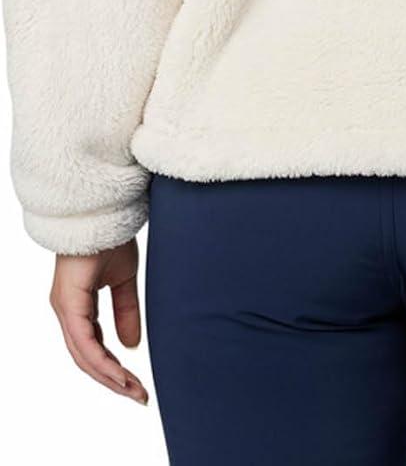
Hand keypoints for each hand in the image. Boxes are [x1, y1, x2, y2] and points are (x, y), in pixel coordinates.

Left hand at [50, 240, 148, 403]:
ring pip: (83, 356)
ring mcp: (65, 308)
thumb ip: (126, 311)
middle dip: (113, 381)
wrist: (103, 210)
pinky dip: (102, 360)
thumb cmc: (109, 237)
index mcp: (77, 307)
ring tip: (133, 390)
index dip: (113, 369)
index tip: (136, 385)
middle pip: (86, 359)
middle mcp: (66, 311)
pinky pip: (83, 342)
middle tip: (139, 396)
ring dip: (109, 376)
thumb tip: (130, 345)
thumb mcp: (124, 280)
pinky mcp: (69, 303)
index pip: (91, 349)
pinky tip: (119, 373)